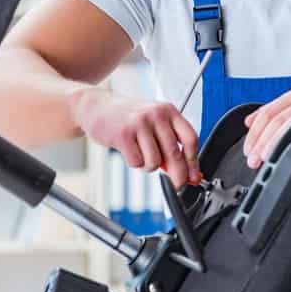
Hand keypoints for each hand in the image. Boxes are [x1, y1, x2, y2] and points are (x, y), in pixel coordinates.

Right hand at [71, 87, 200, 189]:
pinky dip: (134, 162)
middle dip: (178, 175)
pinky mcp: (123, 134)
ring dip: (148, 166)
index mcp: (168, 110)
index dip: (193, 162)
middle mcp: (156, 114)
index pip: (190, 138)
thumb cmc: (127, 116)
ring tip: (140, 154)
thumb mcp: (153, 123)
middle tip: (177, 185)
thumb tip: (186, 171)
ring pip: (154, 161)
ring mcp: (139, 123)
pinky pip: (136, 162)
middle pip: (175, 154)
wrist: (96, 106)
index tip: (194, 176)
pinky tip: (128, 151)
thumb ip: (169, 143)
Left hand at [243, 88, 290, 168]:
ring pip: (284, 124)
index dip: (253, 133)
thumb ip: (281, 116)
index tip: (247, 149)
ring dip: (270, 144)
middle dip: (258, 142)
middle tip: (252, 160)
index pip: (266, 113)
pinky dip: (288, 142)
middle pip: (272, 120)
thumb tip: (252, 124)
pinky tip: (282, 154)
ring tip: (262, 160)